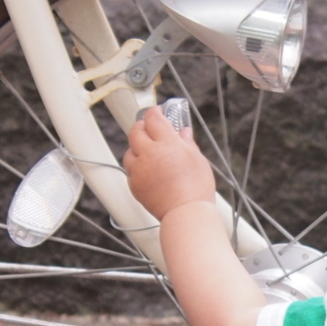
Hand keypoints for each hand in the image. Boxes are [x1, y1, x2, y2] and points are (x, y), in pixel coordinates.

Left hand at [123, 104, 215, 218]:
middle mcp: (148, 153)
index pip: (153, 118)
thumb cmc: (196, 188)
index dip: (154, 112)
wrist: (185, 213)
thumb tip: (183, 132)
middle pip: (135, 131)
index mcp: (166, 143)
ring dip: (136, 148)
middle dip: (142, 126)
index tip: (158, 112)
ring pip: (129, 151)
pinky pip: (130, 170)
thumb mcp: (197, 159)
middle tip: (150, 128)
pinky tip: (148, 170)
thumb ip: (187, 142)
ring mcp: (138, 170)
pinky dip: (136, 167)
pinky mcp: (134, 185)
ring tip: (148, 152)